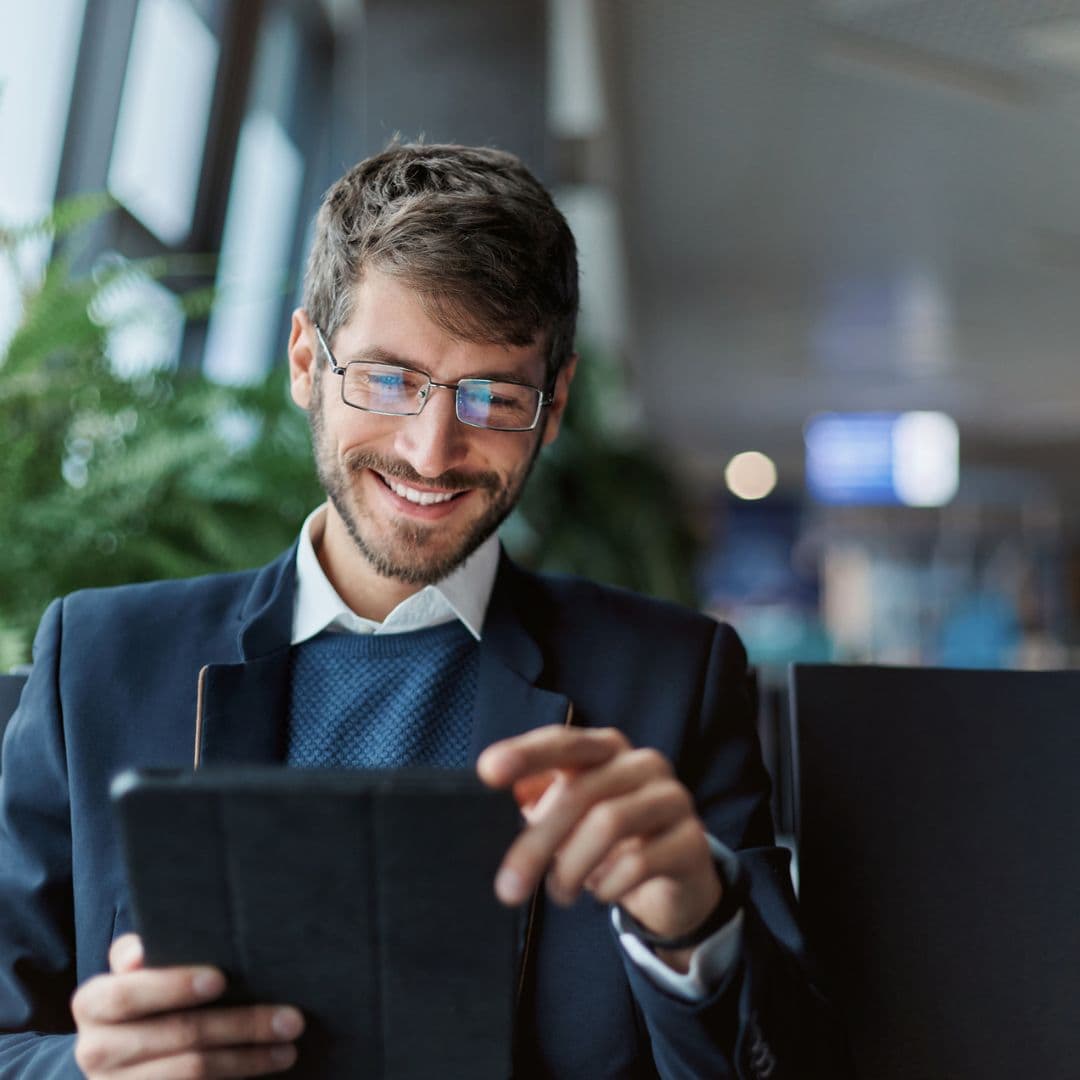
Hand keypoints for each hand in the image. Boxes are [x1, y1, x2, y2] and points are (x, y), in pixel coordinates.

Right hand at [71, 934, 303, 1077]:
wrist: (121, 1060)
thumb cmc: (147, 997)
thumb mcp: (139, 971)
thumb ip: (143, 954)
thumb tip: (141, 953)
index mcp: (92, 1003)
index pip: (126, 995)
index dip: (173, 986)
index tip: (221, 979)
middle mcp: (95, 1050)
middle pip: (177, 1035)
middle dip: (241, 1025)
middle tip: (291, 1019)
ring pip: (191, 1071)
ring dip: (248, 1059)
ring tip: (288, 1048)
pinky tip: (266, 1069)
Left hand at [477, 726, 720, 970]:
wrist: (671, 882)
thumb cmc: (606, 841)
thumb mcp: (566, 819)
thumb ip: (534, 802)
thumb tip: (490, 800)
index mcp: (605, 749)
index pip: (563, 742)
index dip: (525, 754)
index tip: (487, 772)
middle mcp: (642, 763)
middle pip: (580, 792)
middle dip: (537, 843)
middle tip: (507, 888)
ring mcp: (672, 798)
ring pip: (609, 823)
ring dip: (572, 868)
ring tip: (559, 894)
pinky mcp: (692, 840)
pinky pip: (640, 861)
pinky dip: (609, 885)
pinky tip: (601, 893)